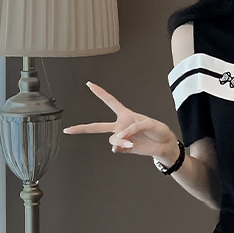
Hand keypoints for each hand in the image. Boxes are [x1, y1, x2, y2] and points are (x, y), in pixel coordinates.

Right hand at [62, 81, 179, 162]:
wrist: (165, 145)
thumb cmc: (159, 131)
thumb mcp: (149, 123)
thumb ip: (133, 128)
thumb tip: (120, 138)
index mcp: (126, 115)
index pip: (110, 101)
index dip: (100, 93)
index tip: (89, 84)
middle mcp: (121, 126)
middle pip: (98, 126)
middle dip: (82, 128)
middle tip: (68, 129)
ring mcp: (122, 138)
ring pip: (112, 138)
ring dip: (120, 139)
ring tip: (131, 141)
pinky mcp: (125, 148)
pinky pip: (117, 147)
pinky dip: (122, 146)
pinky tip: (129, 145)